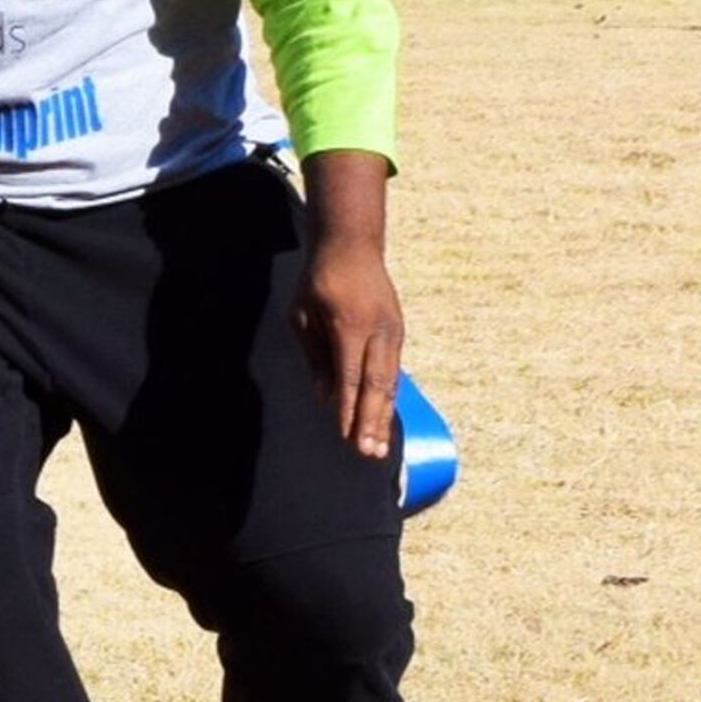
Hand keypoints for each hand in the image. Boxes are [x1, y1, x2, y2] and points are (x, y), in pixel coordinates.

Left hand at [294, 150, 402, 458]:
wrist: (352, 246)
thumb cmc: (318, 281)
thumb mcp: (302, 315)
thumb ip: (314, 357)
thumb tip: (324, 398)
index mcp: (349, 326)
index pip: (349, 376)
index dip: (347, 408)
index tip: (345, 436)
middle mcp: (377, 332)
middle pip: (376, 386)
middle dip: (372, 423)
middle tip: (370, 455)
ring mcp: (392, 332)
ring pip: (390, 382)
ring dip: (384, 416)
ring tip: (380, 447)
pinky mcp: (398, 333)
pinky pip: (393, 372)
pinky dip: (389, 398)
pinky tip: (385, 419)